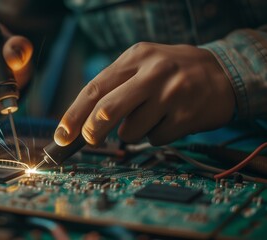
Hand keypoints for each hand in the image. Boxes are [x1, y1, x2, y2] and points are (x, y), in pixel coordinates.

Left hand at [54, 42, 235, 145]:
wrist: (224, 73)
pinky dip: (156, 135)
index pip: (94, 88)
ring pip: (131, 131)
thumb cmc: (172, 72)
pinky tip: (170, 119)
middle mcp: (153, 72)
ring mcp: (171, 94)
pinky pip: (155, 139)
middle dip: (91, 131)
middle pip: (107, 110)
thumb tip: (83, 123)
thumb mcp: (143, 65)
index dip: (73, 115)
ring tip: (151, 116)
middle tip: (90, 139)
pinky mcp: (186, 116)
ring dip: (133, 132)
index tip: (61, 135)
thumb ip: (114, 88)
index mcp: (135, 57)